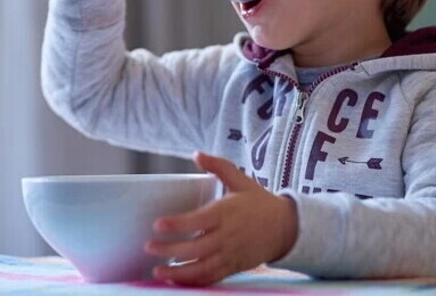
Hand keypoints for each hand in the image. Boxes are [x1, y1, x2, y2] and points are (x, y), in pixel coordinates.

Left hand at [144, 152, 297, 285]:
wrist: (286, 228)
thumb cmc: (259, 202)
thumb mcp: (241, 180)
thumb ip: (218, 166)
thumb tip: (197, 154)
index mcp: (227, 212)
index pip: (198, 220)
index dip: (178, 224)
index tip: (158, 224)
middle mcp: (228, 235)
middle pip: (196, 247)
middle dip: (170, 250)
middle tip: (149, 247)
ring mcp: (231, 254)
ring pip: (202, 268)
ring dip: (178, 272)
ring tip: (157, 271)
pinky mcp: (234, 267)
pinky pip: (212, 278)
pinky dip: (194, 282)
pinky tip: (176, 280)